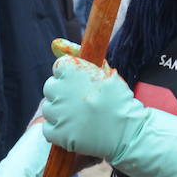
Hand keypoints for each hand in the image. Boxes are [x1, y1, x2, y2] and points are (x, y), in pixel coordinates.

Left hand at [40, 44, 148, 163]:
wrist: (129, 131)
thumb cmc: (118, 100)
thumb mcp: (104, 71)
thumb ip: (78, 54)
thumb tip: (54, 43)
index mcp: (72, 69)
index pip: (59, 68)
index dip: (71, 77)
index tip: (82, 85)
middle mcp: (61, 89)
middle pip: (50, 88)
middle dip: (63, 93)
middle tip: (81, 102)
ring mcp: (59, 113)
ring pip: (48, 108)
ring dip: (60, 112)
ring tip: (81, 117)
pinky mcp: (58, 134)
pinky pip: (47, 129)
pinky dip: (58, 130)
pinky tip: (75, 129)